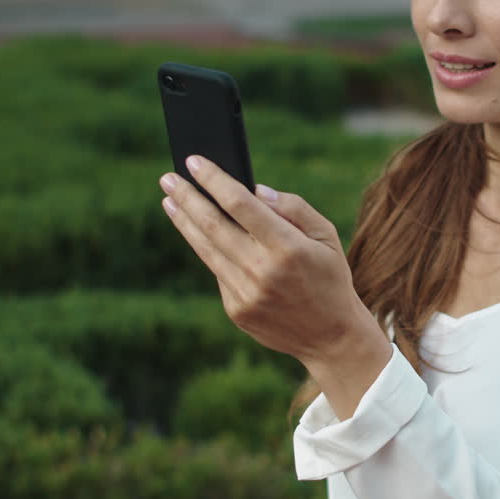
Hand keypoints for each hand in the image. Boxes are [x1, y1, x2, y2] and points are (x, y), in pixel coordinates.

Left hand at [159, 156, 390, 416]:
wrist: (331, 336)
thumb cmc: (329, 277)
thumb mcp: (326, 235)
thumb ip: (293, 208)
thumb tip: (254, 190)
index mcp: (287, 246)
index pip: (240, 204)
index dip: (214, 180)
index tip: (194, 161)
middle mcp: (262, 270)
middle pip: (212, 224)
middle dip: (187, 197)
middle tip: (168, 178)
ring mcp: (245, 293)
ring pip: (205, 248)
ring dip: (184, 221)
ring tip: (170, 201)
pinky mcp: (236, 310)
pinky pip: (218, 272)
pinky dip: (209, 250)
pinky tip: (202, 235)